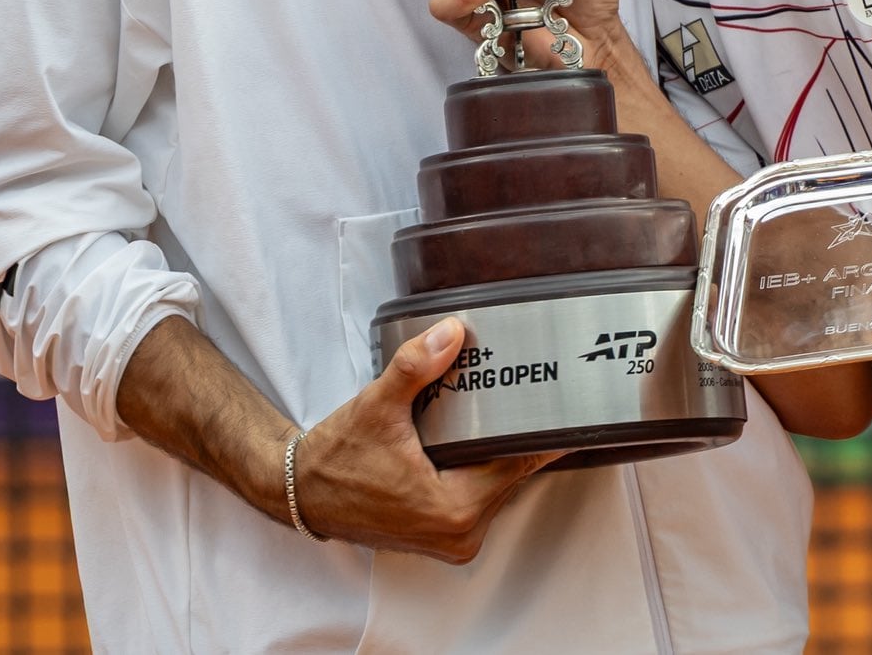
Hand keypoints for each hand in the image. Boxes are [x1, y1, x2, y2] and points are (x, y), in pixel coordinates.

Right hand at [292, 316, 553, 561]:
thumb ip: (414, 368)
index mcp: (453, 510)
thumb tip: (451, 333)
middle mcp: (459, 533)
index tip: (569, 404)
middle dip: (522, 433)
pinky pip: (479, 494)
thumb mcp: (376, 407)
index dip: (544, 431)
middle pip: (512, 474)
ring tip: (515, 406)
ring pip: (497, 484)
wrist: (302, 493)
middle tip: (545, 389)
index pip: (519, 463)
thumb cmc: (337, 460)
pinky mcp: (441, 533)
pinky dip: (482, 465)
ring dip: (501, 449)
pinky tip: (483, 433)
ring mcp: (451, 538)